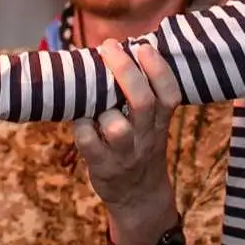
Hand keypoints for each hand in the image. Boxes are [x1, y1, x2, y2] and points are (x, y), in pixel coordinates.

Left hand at [72, 40, 180, 213]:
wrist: (139, 197)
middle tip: (108, 48)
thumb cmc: (139, 146)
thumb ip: (144, 94)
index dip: (158, 69)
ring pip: (115, 127)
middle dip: (125, 71)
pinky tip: (76, 113)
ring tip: (88, 87)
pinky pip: (88, 141)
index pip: (169, 94)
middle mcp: (145, 137)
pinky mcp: (102, 166)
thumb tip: (121, 49)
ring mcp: (124, 154)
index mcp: (160, 122)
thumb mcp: (151, 124)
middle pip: (142, 102)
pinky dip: (80, 124)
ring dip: (100, 104)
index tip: (143, 46)